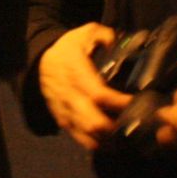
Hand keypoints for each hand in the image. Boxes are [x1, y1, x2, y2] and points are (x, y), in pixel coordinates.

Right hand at [38, 23, 133, 151]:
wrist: (41, 63)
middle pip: (93, 122)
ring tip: (127, 138)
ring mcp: (65, 111)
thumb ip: (103, 35)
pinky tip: (112, 142)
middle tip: (134, 125)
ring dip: (108, 140)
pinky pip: (80, 139)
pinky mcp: (63, 121)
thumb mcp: (84, 33)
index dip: (119, 103)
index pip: (99, 95)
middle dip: (116, 128)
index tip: (135, 102)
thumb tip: (116, 43)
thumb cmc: (68, 49)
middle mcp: (70, 96)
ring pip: (87, 135)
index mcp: (76, 73)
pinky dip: (97, 144)